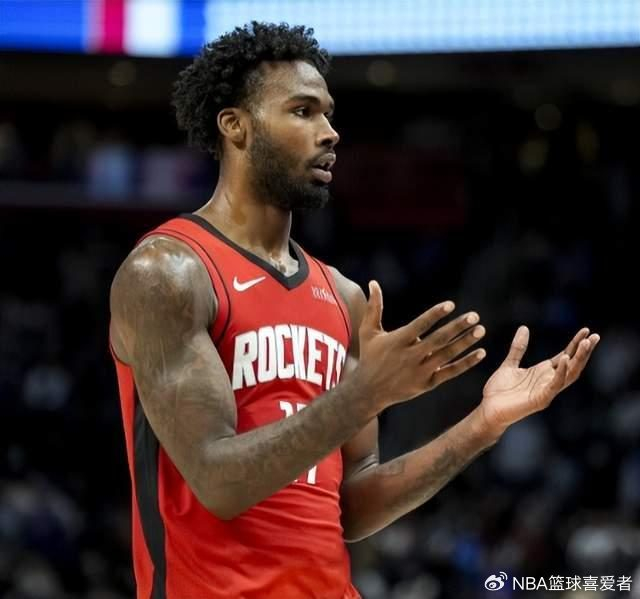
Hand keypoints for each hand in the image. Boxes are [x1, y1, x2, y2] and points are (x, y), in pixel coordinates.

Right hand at [356, 280, 485, 410]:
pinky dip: (466, 363)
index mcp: (397, 341)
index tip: (450, 305)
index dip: (435, 315)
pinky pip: (450, 372)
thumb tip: (373, 282)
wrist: (369, 391)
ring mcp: (420, 371)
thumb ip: (374, 307)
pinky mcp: (427, 383)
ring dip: (465, 342)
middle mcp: (410, 356)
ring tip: (480, 330)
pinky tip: (480, 353)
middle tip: (474, 316)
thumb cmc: (370, 356)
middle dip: (457, 327)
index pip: (420, 326)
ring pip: (447, 355)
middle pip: (438, 340)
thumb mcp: (368, 332)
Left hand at [477, 326, 599, 438]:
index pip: (566, 356)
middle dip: (585, 351)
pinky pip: (554, 386)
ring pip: (569, 374)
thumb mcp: (510, 364)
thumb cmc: (499, 391)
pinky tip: (565, 359)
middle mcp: (548, 381)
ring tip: (586, 344)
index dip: (576, 344)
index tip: (586, 330)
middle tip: (596, 336)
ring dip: (579, 359)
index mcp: (543, 372)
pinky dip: (561, 373)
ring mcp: (546, 391)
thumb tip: (524, 327)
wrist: (488, 409)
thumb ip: (518, 348)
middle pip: (573, 365)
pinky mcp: (540, 400)